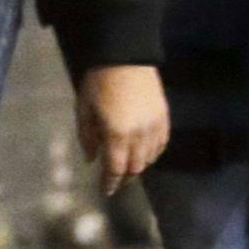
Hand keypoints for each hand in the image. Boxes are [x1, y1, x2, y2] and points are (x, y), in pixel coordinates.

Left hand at [76, 65, 169, 196]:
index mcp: (117, 135)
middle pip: (135, 167)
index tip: (106, 191)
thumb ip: (87, 137)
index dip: (111, 183)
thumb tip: (92, 159)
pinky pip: (161, 144)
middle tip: (116, 179)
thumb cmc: (98, 82)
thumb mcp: (84, 109)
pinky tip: (144, 152)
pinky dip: (152, 153)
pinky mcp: (164, 117)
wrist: (125, 56)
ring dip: (138, 165)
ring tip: (128, 166)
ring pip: (150, 158)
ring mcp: (154, 126)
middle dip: (124, 177)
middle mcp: (139, 135)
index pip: (116, 169)